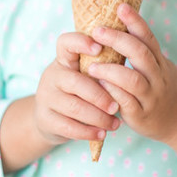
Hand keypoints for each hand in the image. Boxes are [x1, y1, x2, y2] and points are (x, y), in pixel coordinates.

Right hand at [34, 31, 120, 145]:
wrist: (49, 118)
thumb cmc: (77, 91)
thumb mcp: (83, 74)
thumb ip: (99, 66)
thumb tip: (131, 53)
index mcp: (63, 59)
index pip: (66, 42)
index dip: (81, 42)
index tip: (99, 48)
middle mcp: (52, 75)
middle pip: (75, 82)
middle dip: (100, 96)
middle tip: (117, 106)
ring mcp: (46, 98)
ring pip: (74, 107)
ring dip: (99, 117)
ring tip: (115, 123)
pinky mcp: (45, 119)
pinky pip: (68, 127)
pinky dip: (88, 132)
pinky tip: (102, 134)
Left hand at [87, 3, 176, 143]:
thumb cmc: (162, 89)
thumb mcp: (159, 67)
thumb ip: (143, 51)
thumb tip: (120, 24)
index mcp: (160, 62)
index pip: (148, 37)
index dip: (135, 21)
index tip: (120, 6)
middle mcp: (158, 77)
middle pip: (140, 53)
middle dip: (118, 40)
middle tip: (98, 31)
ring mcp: (151, 97)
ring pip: (132, 80)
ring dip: (111, 70)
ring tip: (92, 66)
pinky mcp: (141, 115)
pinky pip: (125, 102)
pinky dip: (111, 92)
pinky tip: (99, 86)